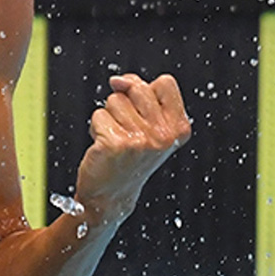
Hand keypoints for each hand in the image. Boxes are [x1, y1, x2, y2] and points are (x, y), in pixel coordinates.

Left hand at [74, 73, 190, 226]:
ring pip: (114, 100)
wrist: (111, 195)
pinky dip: (96, 128)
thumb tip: (118, 80)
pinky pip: (98, 116)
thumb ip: (141, 94)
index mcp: (179, 128)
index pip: (165, 82)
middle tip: (126, 129)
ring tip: (115, 138)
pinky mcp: (116, 143)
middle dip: (125, 103)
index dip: (146, 90)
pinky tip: (104, 147)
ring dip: (109, 117)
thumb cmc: (129, 157)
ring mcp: (141, 140)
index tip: (141, 111)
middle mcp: (164, 135)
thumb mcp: (149, 124)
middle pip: (137, 87)